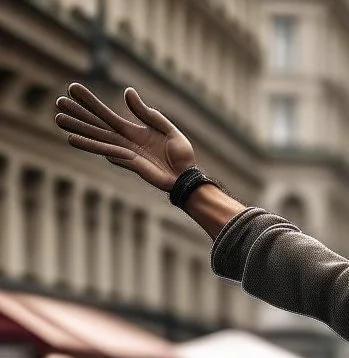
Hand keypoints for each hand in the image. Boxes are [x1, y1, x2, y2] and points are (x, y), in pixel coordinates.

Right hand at [54, 84, 195, 190]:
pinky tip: (72, 139)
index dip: (90, 102)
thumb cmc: (181, 154)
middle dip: (78, 114)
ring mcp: (125, 153)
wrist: (188, 176)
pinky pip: (107, 151)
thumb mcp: (167, 128)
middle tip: (57, 102)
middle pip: (96, 126)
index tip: (73, 89)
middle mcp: (125, 142)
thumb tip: (128, 91)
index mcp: (134, 131)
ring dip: (77, 129)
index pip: (107, 115)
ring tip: (58, 119)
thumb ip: (147, 113)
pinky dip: (90, 144)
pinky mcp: (129, 163)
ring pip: (96, 138)